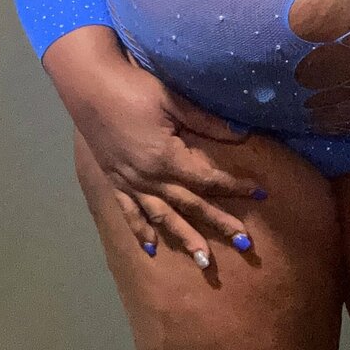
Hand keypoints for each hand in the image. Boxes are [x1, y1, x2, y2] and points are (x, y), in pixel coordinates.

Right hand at [71, 51, 265, 266]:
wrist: (90, 88)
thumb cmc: (135, 89)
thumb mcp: (174, 102)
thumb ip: (208, 123)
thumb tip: (243, 135)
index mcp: (166, 158)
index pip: (207, 179)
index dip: (234, 186)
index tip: (260, 192)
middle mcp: (149, 178)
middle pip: (190, 205)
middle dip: (219, 223)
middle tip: (245, 244)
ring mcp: (130, 183)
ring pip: (163, 217)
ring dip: (185, 239)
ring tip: (204, 261)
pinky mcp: (114, 182)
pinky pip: (130, 213)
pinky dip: (141, 231)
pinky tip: (152, 249)